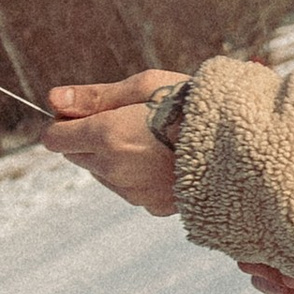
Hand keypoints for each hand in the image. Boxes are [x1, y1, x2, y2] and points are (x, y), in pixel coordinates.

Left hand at [44, 72, 186, 216]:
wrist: (240, 143)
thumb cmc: (193, 104)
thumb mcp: (145, 86)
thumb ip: (95, 96)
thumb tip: (53, 99)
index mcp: (106, 136)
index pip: (54, 139)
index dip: (66, 123)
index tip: (87, 112)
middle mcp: (114, 169)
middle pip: (76, 156)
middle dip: (91, 138)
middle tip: (130, 120)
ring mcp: (133, 193)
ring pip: (103, 174)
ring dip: (115, 158)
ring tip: (155, 139)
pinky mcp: (153, 206)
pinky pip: (129, 189)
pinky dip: (138, 176)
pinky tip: (165, 160)